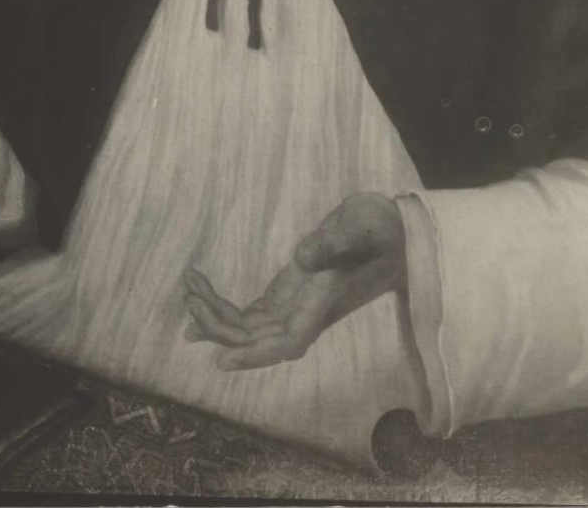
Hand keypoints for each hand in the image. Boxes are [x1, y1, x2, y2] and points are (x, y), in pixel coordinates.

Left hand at [183, 193, 406, 370]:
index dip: (253, 356)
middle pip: (257, 339)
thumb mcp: (360, 227)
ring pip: (251, 327)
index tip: (221, 360)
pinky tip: (200, 298)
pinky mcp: (292, 291)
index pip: (285, 344)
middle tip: (188, 297)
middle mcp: (307, 312)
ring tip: (188, 289)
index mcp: (322, 303)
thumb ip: (333, 243)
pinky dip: (226, 308)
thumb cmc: (381, 229)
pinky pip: (254, 313)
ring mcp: (298, 304)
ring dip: (217, 316)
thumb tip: (301, 258)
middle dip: (219, 327)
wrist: (399, 232)